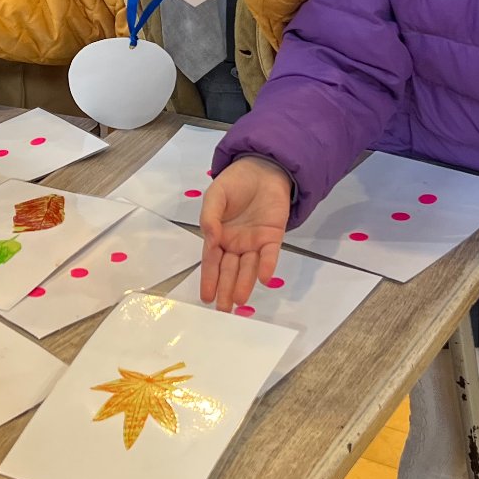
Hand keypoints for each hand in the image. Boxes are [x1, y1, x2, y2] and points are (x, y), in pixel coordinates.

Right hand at [199, 156, 291, 310]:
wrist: (262, 169)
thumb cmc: (235, 183)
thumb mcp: (215, 196)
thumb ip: (210, 216)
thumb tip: (210, 237)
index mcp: (218, 236)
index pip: (212, 261)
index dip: (208, 279)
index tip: (206, 296)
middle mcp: (236, 244)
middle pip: (230, 270)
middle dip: (226, 289)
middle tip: (222, 309)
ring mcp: (254, 242)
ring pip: (248, 267)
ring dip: (244, 283)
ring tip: (239, 301)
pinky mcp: (273, 237)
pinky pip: (270, 254)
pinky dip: (267, 265)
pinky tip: (263, 277)